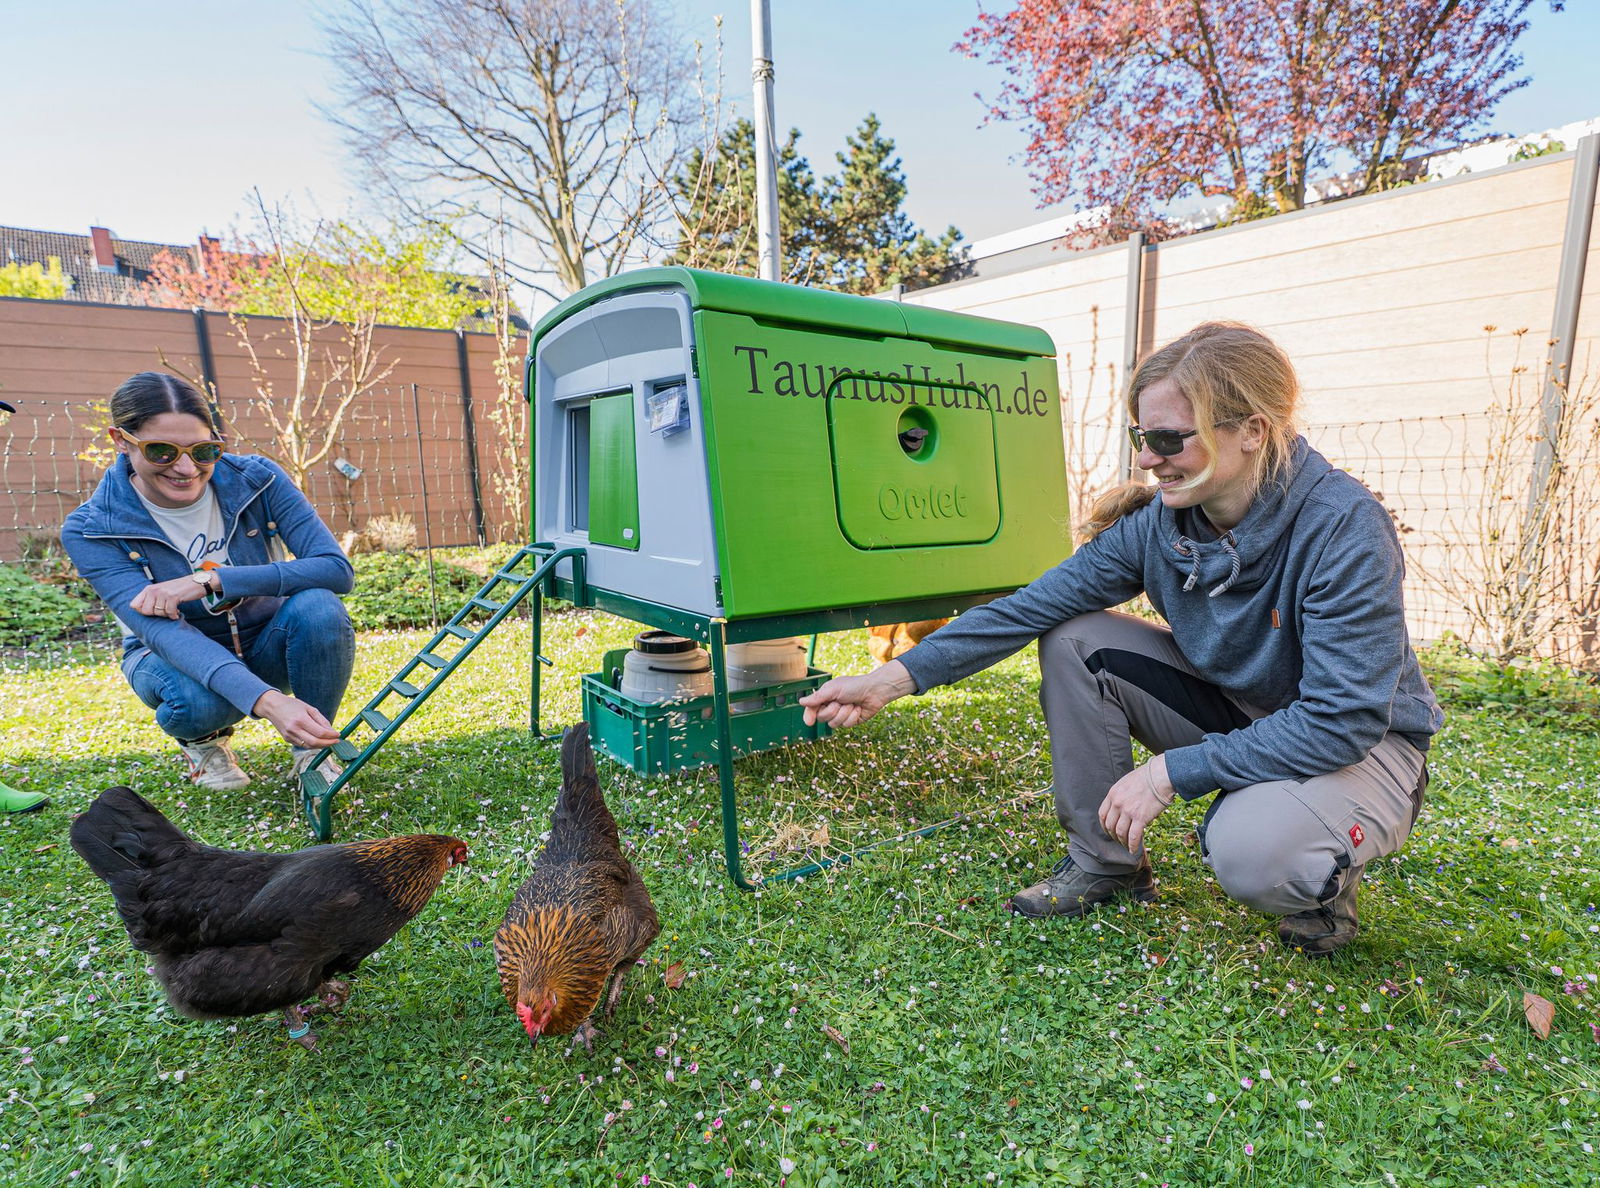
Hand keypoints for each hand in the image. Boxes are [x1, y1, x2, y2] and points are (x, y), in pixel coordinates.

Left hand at [130, 575, 210, 619]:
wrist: (196, 582)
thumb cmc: (179, 589)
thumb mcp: (161, 591)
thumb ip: (151, 599)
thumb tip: (141, 611)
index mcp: (148, 589)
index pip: (134, 605)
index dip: (142, 611)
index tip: (153, 610)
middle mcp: (153, 590)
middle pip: (146, 611)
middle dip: (156, 614)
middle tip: (165, 611)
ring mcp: (163, 593)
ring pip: (158, 613)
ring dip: (167, 614)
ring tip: (173, 610)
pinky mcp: (173, 597)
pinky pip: (169, 612)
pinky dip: (174, 615)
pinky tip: (178, 612)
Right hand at [253, 691, 341, 748]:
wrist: (272, 706)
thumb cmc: (292, 705)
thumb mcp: (309, 708)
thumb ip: (321, 720)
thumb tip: (332, 731)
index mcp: (301, 719)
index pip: (320, 733)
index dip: (331, 736)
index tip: (338, 734)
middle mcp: (294, 729)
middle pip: (315, 742)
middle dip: (328, 744)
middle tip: (337, 741)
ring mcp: (289, 736)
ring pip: (309, 746)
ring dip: (321, 745)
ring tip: (329, 741)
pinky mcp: (287, 739)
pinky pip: (303, 745)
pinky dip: (312, 744)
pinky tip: (319, 740)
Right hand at [799, 660, 916, 729]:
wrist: (874, 691)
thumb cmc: (854, 686)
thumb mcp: (834, 689)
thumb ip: (817, 697)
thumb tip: (801, 702)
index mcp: (825, 697)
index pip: (812, 709)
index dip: (809, 716)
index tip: (809, 722)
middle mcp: (831, 707)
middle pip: (822, 718)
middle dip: (832, 710)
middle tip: (840, 701)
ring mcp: (841, 715)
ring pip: (834, 724)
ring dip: (844, 713)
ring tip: (851, 704)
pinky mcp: (850, 721)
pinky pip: (847, 725)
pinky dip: (853, 716)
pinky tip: (858, 709)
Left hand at [1098, 754, 1176, 853]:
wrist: (1161, 776)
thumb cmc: (1147, 777)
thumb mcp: (1126, 782)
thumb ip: (1121, 795)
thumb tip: (1122, 807)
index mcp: (1113, 794)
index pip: (1102, 814)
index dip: (1105, 826)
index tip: (1109, 830)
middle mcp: (1117, 803)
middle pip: (1110, 825)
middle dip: (1113, 835)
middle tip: (1118, 840)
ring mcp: (1128, 811)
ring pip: (1120, 833)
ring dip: (1122, 842)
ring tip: (1126, 846)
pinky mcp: (1140, 818)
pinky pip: (1133, 836)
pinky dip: (1132, 846)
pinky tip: (1133, 850)